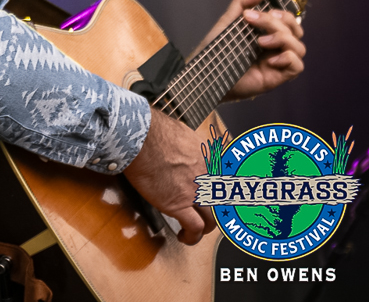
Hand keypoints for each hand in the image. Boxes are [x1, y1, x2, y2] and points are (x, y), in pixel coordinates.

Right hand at [124, 108, 215, 244]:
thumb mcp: (184, 132)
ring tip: (195, 230)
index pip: (227, 182)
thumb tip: (184, 146)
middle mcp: (208, 179)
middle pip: (222, 204)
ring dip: (205, 227)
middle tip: (206, 216)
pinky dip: (191, 237)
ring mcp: (195, 193)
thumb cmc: (154, 130)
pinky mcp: (178, 205)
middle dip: (215, 213)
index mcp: (210, 161)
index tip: (217, 198)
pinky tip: (184, 237)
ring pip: (211, 220)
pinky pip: (194, 228)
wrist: (141, 137)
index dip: (222, 193)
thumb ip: (191, 145)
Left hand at [196, 0, 305, 100]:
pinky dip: (288, 58)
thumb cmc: (215, 49)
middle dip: (279, 23)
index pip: (288, 20)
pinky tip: (269, 60)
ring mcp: (277, 62)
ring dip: (282, 39)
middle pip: (296, 31)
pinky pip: (298, 66)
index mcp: (266, 33)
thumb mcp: (229, 21)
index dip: (280, 13)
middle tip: (256, 23)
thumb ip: (244, 2)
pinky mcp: (278, 77)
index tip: (255, 14)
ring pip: (300, 47)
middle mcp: (275, 47)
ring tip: (259, 42)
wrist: (205, 72)